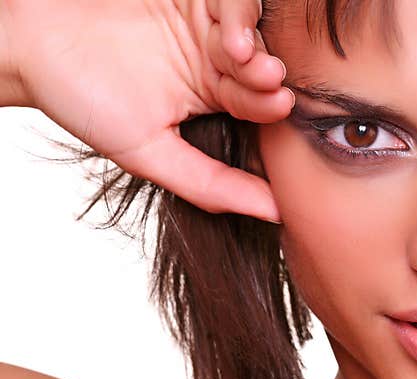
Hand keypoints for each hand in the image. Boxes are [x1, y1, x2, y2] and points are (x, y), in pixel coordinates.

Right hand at [3, 0, 290, 221]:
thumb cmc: (85, 102)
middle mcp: (215, 60)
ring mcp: (202, 20)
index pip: (256, 104)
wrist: (31, 46)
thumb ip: (213, 185)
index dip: (270, 104)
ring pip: (248, 27)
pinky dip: (234, 10)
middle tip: (269, 77)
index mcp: (214, 98)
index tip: (279, 105)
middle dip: (265, 72)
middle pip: (258, 64)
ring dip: (252, 39)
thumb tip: (277, 214)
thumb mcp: (151, 154)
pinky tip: (228, 30)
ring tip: (240, 52)